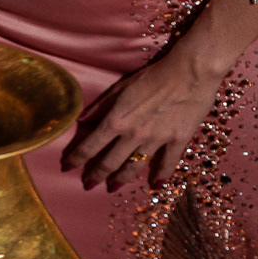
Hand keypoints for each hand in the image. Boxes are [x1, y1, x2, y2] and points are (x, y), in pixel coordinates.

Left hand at [61, 51, 225, 190]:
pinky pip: (167, 163)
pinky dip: (160, 175)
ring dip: (121, 178)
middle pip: (109, 162)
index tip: (67, 167)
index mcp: (116, 121)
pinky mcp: (178, 140)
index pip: (90, 146)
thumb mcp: (120, 88)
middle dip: (96, 175)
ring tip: (112, 187)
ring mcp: (156, 140)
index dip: (76, 159)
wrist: (190, 71)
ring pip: (134, 166)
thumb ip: (100, 107)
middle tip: (88, 184)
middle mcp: (133, 135)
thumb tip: (81, 121)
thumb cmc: (153, 76)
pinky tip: (154, 185)